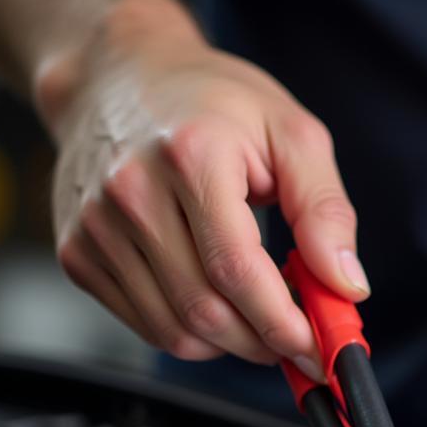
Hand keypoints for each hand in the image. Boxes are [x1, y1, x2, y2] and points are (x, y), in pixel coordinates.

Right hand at [46, 7, 366, 371]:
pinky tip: (214, 297)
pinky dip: (192, 332)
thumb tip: (348, 286)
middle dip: (264, 342)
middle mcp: (131, 192)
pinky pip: (147, 326)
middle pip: (206, 312)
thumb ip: (326, 211)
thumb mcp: (292, 136)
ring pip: (175, 333)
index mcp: (191, 155)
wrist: (116, 77)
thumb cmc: (215, 106)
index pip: (238, 271)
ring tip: (258, 311)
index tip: (319, 348)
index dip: (284, 324)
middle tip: (298, 337)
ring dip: (231, 343)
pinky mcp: (78, 253)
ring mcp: (95, 227)